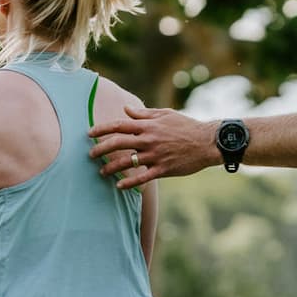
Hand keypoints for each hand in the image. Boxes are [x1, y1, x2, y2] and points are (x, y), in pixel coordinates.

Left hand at [88, 106, 219, 190]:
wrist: (208, 141)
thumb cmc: (186, 126)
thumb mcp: (165, 114)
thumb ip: (143, 114)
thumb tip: (125, 109)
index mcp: (148, 125)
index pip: (119, 125)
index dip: (102, 128)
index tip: (89, 133)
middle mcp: (149, 139)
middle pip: (118, 143)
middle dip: (100, 149)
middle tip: (90, 155)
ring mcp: (155, 155)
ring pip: (127, 162)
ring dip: (111, 168)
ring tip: (102, 172)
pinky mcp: (163, 169)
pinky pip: (142, 177)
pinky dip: (129, 183)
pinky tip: (119, 186)